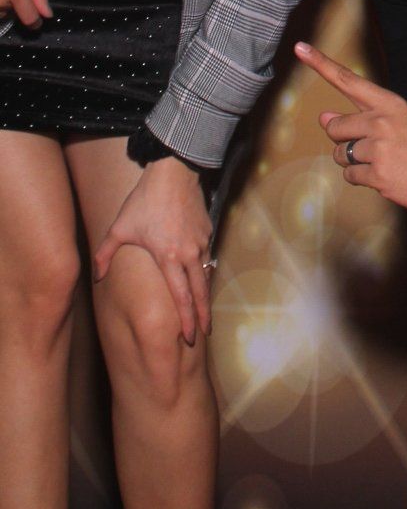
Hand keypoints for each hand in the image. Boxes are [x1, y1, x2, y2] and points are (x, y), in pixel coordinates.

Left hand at [92, 158, 212, 345]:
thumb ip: (105, 255)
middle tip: (204, 333)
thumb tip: (96, 277)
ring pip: (206, 273)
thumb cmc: (145, 201)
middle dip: (203, 316)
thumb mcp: (119, 228)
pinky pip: (207, 254)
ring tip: (203, 307)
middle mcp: (189, 254)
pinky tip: (199, 271)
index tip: (189, 337)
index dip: (186, 320)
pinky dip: (204, 267)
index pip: (181, 297)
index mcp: (169, 258)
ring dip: (205, 292)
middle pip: (201, 292)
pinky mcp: (208, 229)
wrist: (174, 171)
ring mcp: (202, 241)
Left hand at [294, 42, 406, 213]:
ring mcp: (379, 149)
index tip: (300, 48)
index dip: (321, 63)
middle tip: (370, 146)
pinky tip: (385, 176)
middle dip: (344, 139)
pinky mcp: (378, 175)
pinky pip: (350, 176)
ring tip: (382, 161)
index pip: (348, 80)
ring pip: (341, 155)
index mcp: (389, 103)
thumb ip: (362, 116)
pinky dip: (362, 178)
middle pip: (336, 127)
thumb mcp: (400, 119)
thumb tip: (324, 117)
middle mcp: (381, 121)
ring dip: (353, 161)